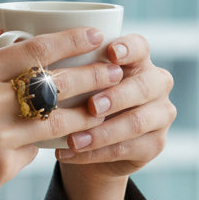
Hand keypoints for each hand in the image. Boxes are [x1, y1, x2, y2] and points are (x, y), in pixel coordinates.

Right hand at [0, 27, 120, 199]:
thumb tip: (2, 33)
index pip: (35, 48)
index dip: (71, 39)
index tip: (95, 33)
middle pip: (56, 81)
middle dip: (93, 73)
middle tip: (115, 69)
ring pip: (58, 119)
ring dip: (88, 110)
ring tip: (107, 104)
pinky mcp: (2, 167)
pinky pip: (35, 149)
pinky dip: (47, 142)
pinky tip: (65, 137)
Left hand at [56, 34, 174, 178]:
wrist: (92, 143)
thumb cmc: (82, 99)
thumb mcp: (79, 81)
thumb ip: (74, 68)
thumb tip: (37, 52)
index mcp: (139, 60)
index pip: (140, 47)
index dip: (128, 48)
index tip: (110, 53)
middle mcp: (157, 83)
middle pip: (143, 87)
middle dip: (116, 97)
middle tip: (91, 106)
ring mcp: (161, 114)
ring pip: (135, 122)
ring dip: (101, 132)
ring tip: (73, 139)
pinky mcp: (155, 144)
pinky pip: (126, 149)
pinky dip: (95, 153)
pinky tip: (71, 153)